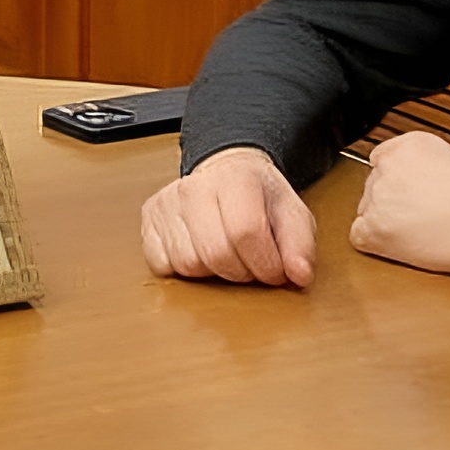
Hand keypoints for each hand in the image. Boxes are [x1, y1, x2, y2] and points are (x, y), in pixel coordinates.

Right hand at [141, 147, 315, 287]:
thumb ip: (300, 245)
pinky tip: (199, 252)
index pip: (246, 232)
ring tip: (226, 254)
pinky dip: (183, 270)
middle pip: (216, 253)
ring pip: (188, 263)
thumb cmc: (258, 197)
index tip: (275, 271)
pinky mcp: (149, 220)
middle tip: (251, 264)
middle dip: (241, 271)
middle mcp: (195, 186)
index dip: (266, 263)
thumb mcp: (291, 214)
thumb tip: (299, 275)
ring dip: (213, 271)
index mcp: (235, 178)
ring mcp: (167, 203)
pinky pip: (162, 264)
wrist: (225, 174)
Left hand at [348, 130, 449, 274]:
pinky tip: (397, 244)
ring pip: (366, 210)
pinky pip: (358, 236)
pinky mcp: (375, 229)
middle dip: (392, 200)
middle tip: (419, 214)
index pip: (382, 159)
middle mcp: (388, 167)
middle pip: (374, 185)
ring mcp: (378, 198)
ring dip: (385, 221)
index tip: (410, 191)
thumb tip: (417, 180)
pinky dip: (374, 243)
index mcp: (408, 145)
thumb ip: (425, 165)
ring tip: (417, 230)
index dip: (398, 179)